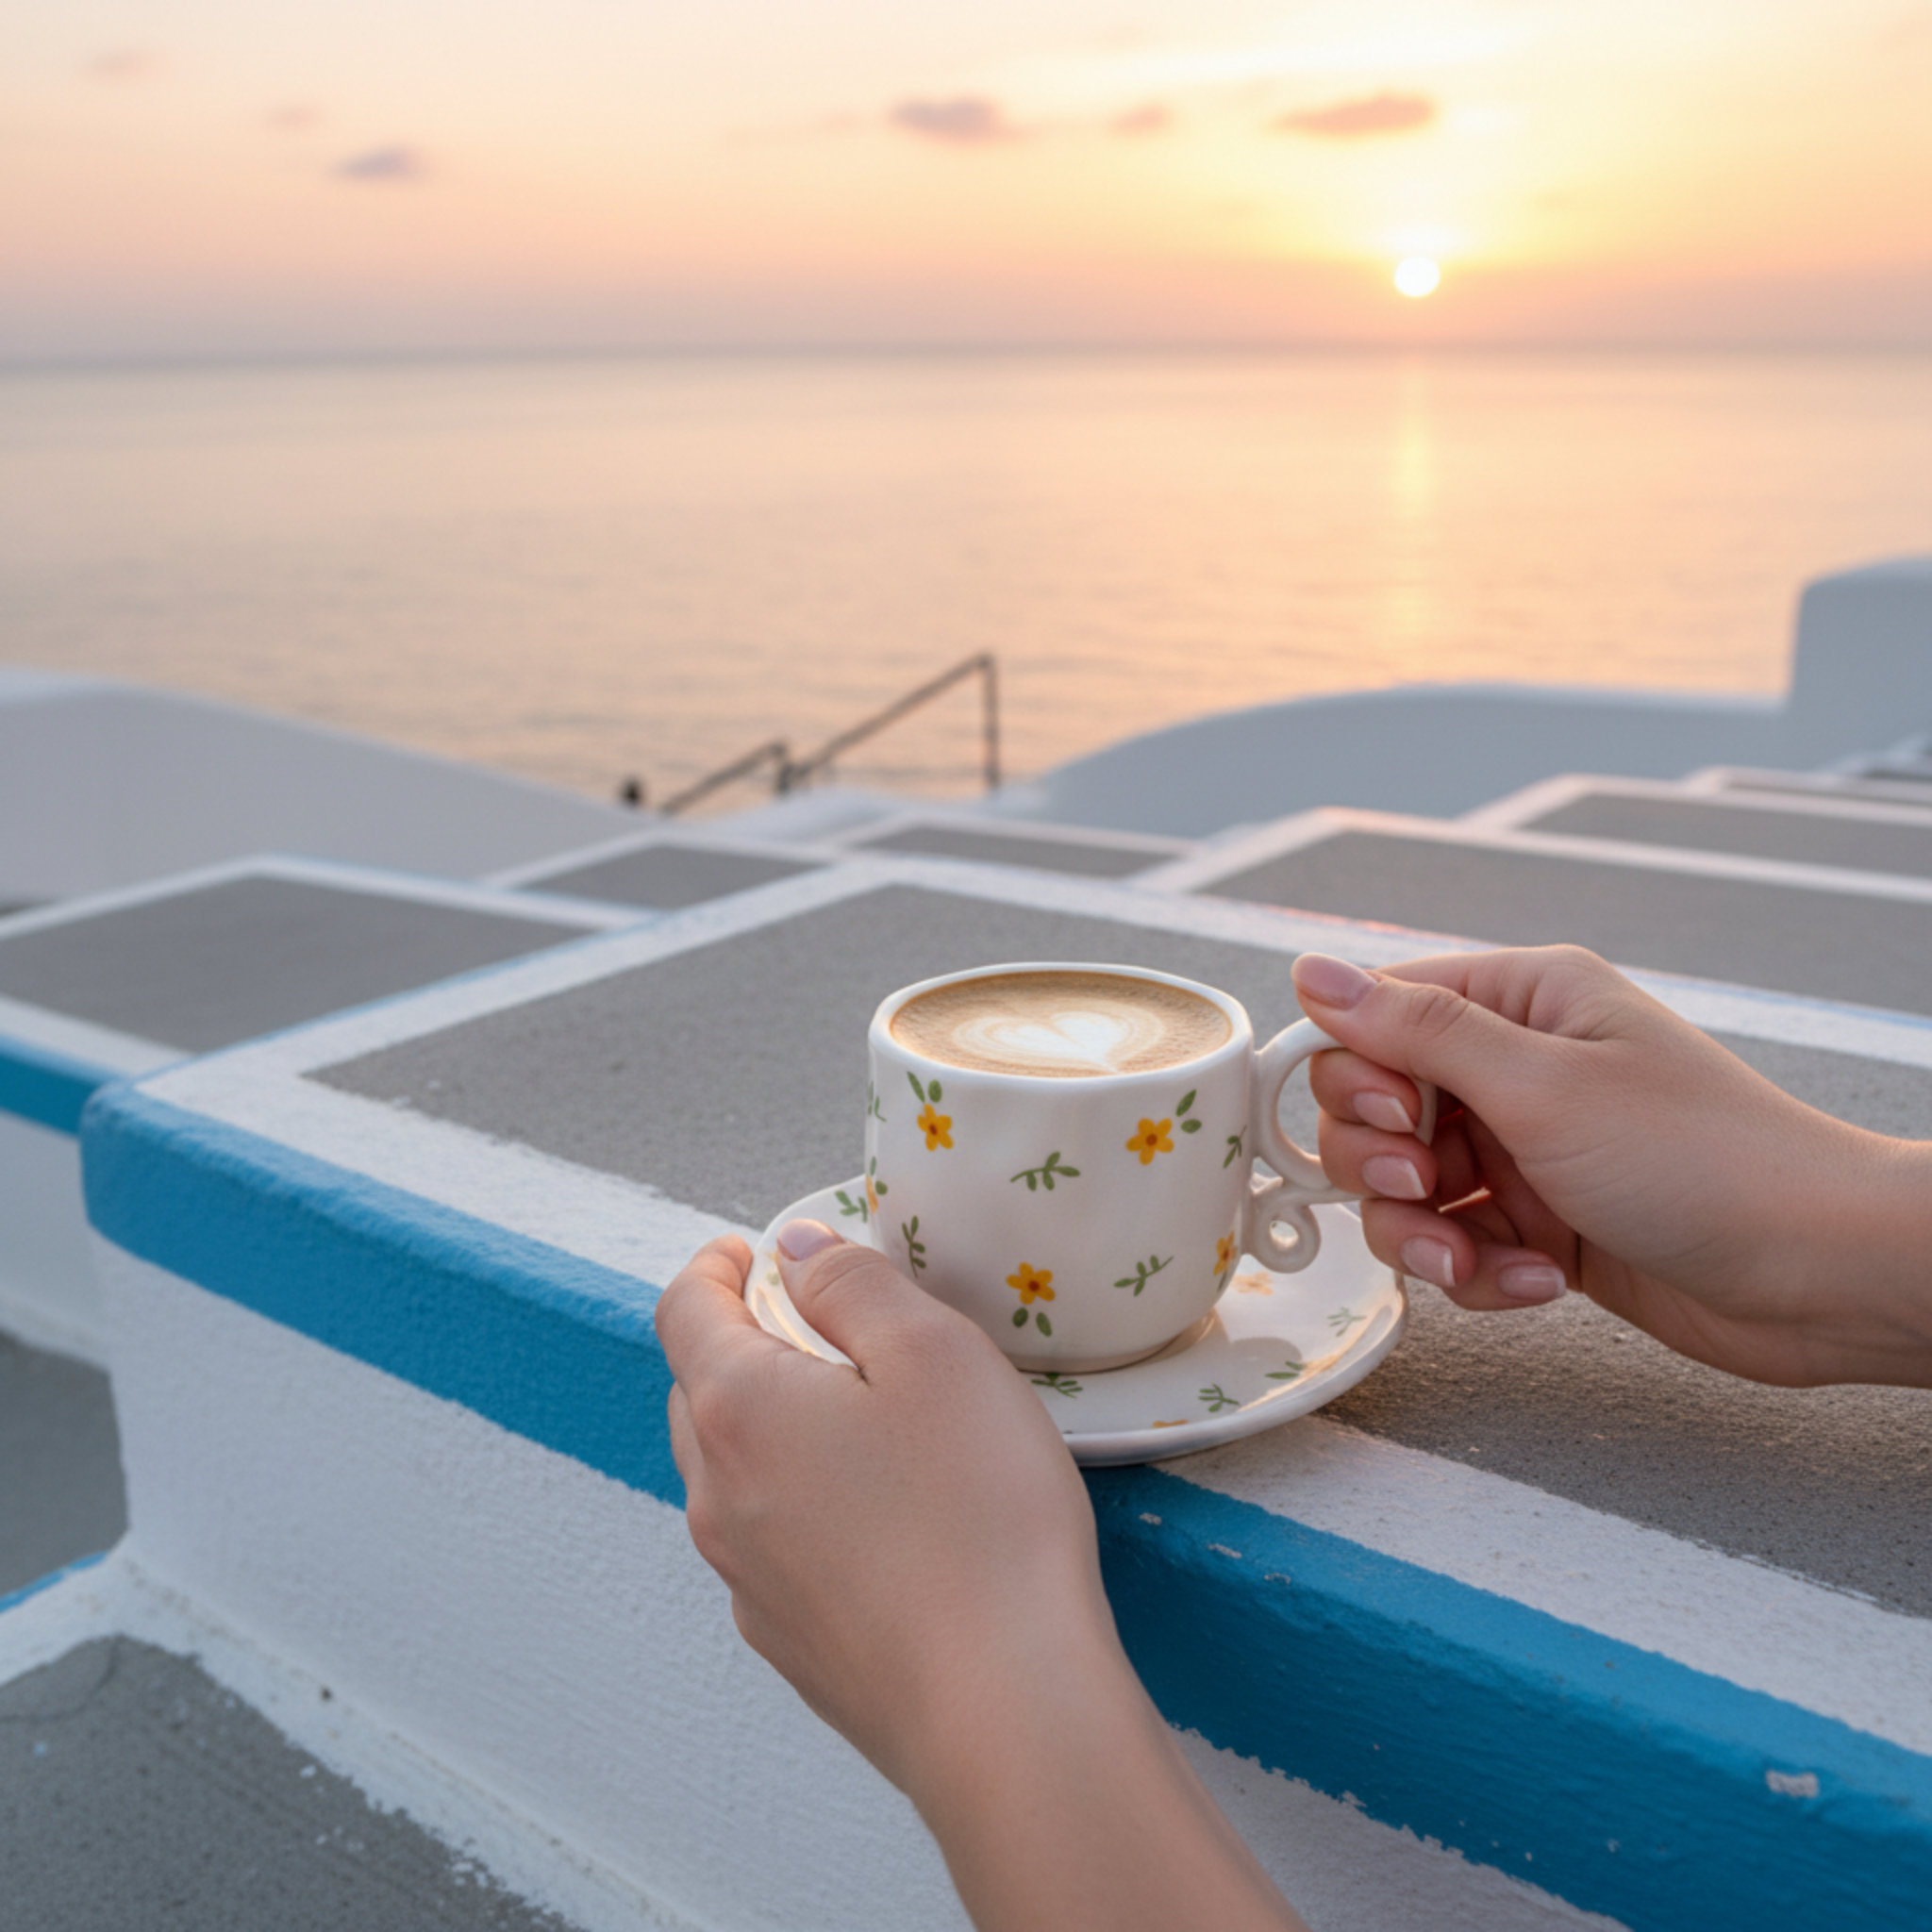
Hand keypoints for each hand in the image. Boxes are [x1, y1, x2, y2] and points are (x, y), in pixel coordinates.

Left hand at [656, 1225, 1304, 1931]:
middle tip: (808, 1318)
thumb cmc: (979, 1518)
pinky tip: (875, 1513)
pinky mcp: (790, 1644)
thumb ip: (853, 1281)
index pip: (684, 1310)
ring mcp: (747, 1581)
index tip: (752, 1249)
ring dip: (768, 1426)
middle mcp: (718, 1498)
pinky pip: (770, 1545)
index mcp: (738, 1409)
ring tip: (850, 1412)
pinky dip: (798, 1503)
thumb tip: (796, 1247)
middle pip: (697, 1392)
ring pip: (729, 1474)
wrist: (1004, 1712)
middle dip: (740, 1340)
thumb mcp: (935, 1350)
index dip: (714, 1265)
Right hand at [1291, 946, 1931, 1388]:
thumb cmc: (1707, 1160)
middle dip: (1383, 1165)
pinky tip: (1539, 1284)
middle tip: (1432, 1187)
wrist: (1820, 1276)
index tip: (1396, 1121)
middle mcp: (1515, 1069)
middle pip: (1371, 1109)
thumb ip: (1415, 1030)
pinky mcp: (1539, 1226)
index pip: (1374, 1017)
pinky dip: (1480, 1273)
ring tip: (1478, 1259)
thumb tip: (1312, 971)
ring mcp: (1525, 1150)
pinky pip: (1457, 1246)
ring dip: (1425, 1235)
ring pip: (1404, 1192)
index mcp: (1520, 1002)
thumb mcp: (1543, 1085)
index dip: (1355, 1076)